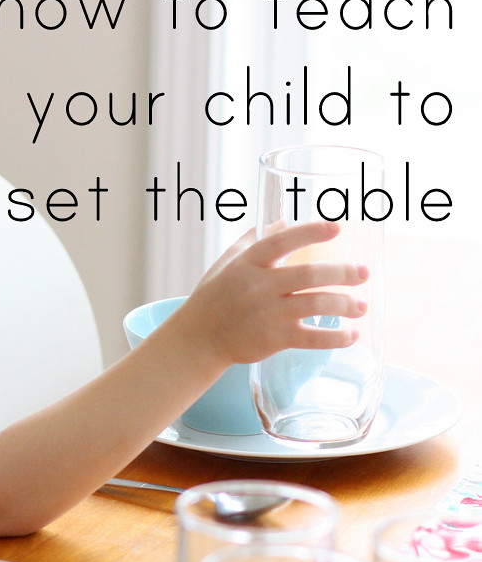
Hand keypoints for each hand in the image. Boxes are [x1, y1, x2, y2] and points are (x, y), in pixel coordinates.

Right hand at [178, 221, 368, 366]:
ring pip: (316, 304)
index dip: (311, 233)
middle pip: (309, 274)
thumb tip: (282, 221)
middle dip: (342, 272)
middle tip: (363, 272)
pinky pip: (312, 338)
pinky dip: (336, 338)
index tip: (337, 228)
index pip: (282, 242)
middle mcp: (259, 286)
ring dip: (345, 304)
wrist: (198, 339)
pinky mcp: (274, 339)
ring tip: (361, 306)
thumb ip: (254, 240)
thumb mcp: (227, 263)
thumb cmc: (213, 297)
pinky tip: (353, 335)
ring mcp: (268, 314)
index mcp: (249, 263)